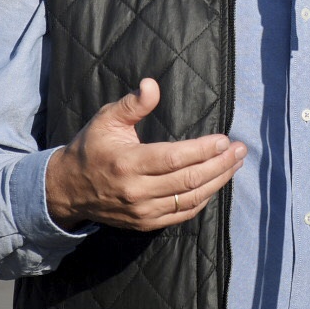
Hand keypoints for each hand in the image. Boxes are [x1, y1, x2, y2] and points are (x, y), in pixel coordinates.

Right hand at [45, 78, 246, 231]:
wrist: (69, 189)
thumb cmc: (92, 147)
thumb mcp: (106, 119)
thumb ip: (132, 104)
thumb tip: (152, 85)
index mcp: (128, 163)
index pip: (175, 158)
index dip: (203, 150)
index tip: (224, 139)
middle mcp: (137, 191)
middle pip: (189, 179)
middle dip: (220, 164)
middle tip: (241, 150)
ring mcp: (143, 211)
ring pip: (190, 199)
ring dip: (218, 181)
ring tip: (236, 164)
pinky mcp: (146, 223)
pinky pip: (182, 214)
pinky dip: (203, 199)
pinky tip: (216, 183)